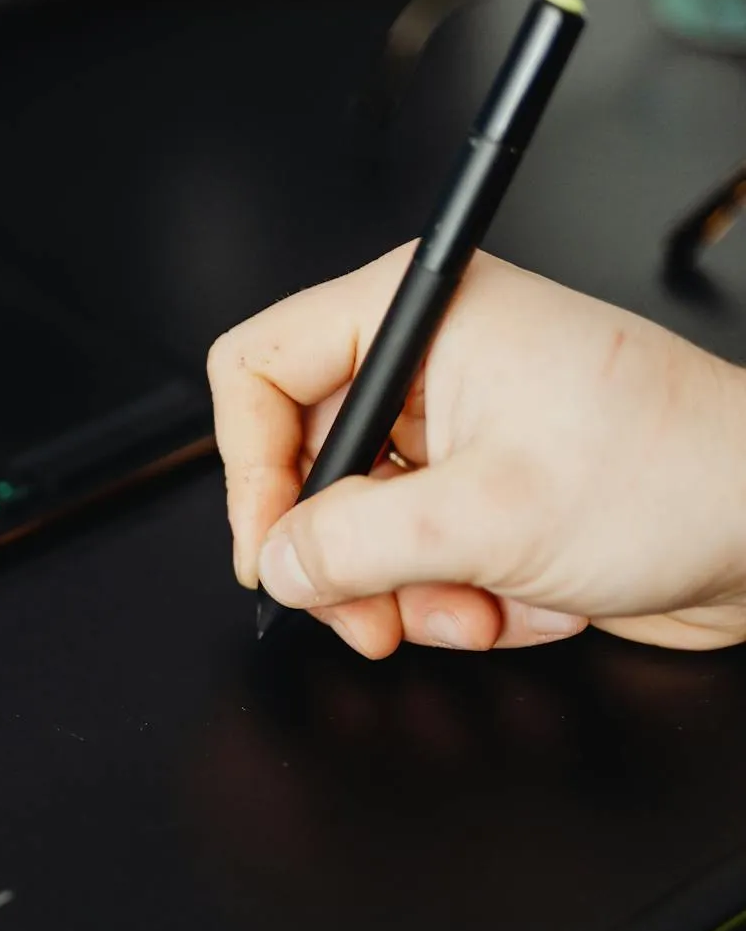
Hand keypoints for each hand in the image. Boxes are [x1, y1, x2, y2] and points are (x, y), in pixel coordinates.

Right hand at [210, 243, 745, 657]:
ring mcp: (454, 427)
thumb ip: (352, 543)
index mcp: (424, 314)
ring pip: (352, 525)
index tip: (273, 547)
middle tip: (368, 616)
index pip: (258, 369)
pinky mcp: (479, 487)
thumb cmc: (681, 477)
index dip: (249, 466)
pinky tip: (515, 601)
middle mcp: (430, 361)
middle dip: (341, 558)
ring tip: (473, 611)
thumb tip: (280, 562)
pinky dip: (448, 597)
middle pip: (301, 464)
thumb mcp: (487, 520)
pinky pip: (408, 555)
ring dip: (403, 592)